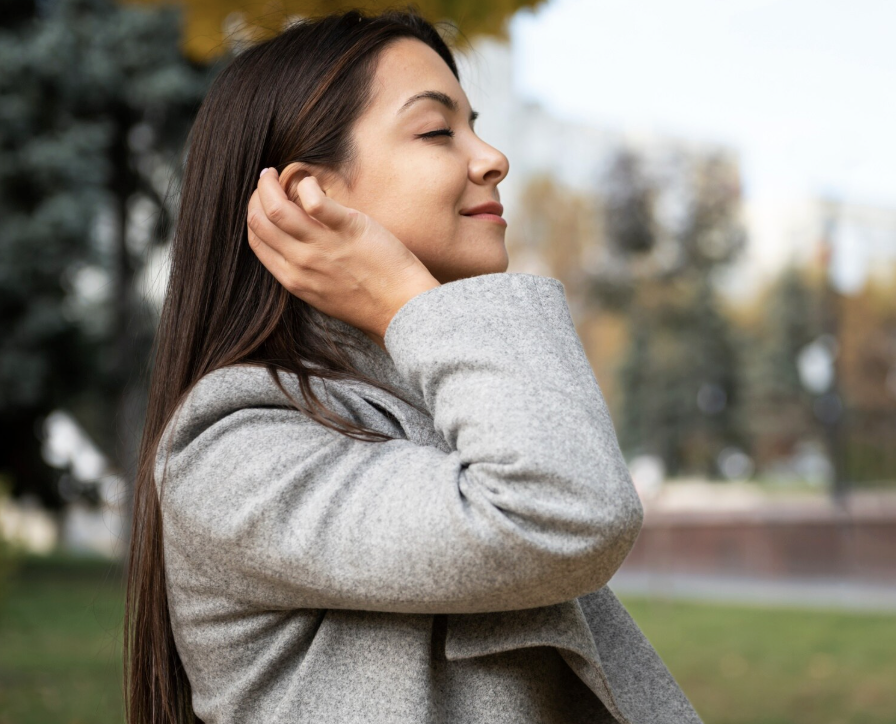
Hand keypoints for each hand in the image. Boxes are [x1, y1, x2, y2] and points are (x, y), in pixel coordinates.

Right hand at [246, 168, 439, 342]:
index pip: (256, 239)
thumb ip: (303, 270)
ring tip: (277, 173)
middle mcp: (301, 263)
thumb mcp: (322, 292)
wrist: (400, 308)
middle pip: (259, 221)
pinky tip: (313, 182)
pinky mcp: (347, 230)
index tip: (262, 200)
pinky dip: (307, 184)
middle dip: (257, 195)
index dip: (254, 214)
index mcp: (292, 278)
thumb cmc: (367, 300)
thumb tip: (293, 241)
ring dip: (270, 184)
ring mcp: (322, 247)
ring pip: (277, 208)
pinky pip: (314, 201)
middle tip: (267, 180)